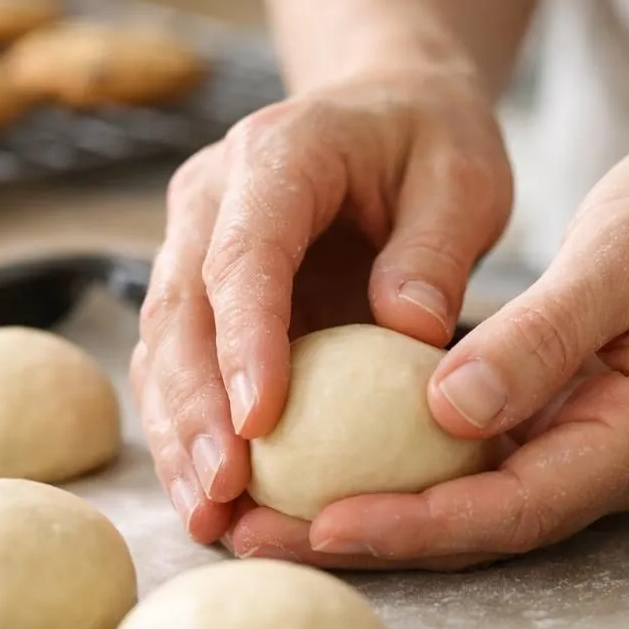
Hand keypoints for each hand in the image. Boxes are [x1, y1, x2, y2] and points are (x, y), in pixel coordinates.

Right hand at [131, 68, 512, 557]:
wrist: (386, 109)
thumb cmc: (431, 141)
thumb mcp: (464, 179)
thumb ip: (436, 250)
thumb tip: (409, 333)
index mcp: (279, 155)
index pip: (246, 254)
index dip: (245, 340)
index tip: (261, 422)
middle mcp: (213, 197)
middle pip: (181, 310)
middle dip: (195, 410)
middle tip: (220, 495)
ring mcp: (193, 243)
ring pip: (163, 347)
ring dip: (180, 436)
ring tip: (207, 519)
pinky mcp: (199, 290)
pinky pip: (180, 367)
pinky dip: (192, 433)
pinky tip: (214, 500)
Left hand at [301, 117, 628, 563]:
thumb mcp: (627, 250)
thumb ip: (545, 335)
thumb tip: (448, 411)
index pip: (521, 503)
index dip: (419, 524)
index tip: (322, 523)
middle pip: (490, 526)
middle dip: (376, 539)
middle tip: (260, 538)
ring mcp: (607, 448)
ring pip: (482, 506)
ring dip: (382, 514)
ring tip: (272, 517)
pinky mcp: (582, 424)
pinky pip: (488, 466)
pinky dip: (412, 472)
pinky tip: (338, 464)